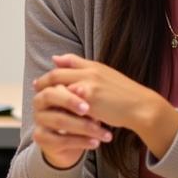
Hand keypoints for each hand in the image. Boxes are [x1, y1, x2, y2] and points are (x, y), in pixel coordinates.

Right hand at [31, 82, 112, 169]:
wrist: (71, 144)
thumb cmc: (79, 116)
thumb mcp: (83, 104)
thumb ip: (82, 96)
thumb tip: (82, 89)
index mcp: (49, 87)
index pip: (54, 81)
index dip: (71, 87)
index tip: (88, 93)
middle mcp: (39, 102)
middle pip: (50, 95)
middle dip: (70, 100)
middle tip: (88, 108)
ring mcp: (39, 121)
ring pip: (59, 120)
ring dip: (84, 126)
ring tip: (104, 133)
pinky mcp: (40, 138)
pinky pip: (61, 140)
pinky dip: (81, 141)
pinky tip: (96, 142)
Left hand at [35, 54, 177, 157]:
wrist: (142, 107)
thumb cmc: (125, 94)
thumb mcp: (106, 75)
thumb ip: (84, 68)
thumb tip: (57, 59)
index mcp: (94, 66)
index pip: (66, 63)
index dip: (51, 71)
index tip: (40, 80)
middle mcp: (90, 72)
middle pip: (57, 75)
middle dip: (43, 83)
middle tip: (35, 91)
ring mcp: (89, 85)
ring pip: (60, 89)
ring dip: (49, 97)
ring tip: (43, 106)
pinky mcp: (90, 100)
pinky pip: (69, 104)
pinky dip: (61, 110)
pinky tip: (56, 118)